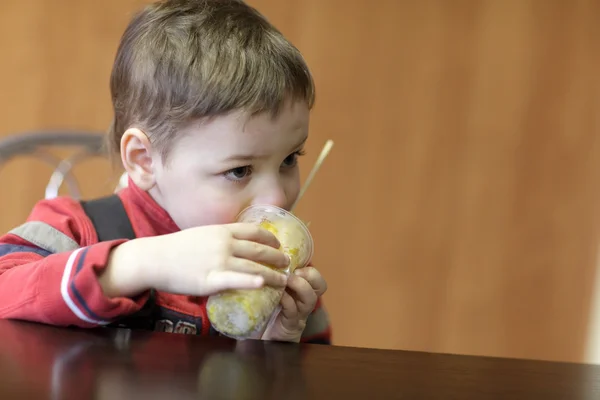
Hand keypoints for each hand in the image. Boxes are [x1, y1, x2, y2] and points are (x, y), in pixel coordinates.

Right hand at [99, 223, 289, 297]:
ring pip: (253, 266)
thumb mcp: (201, 235)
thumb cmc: (175, 248)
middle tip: (288, 262)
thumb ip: (218, 239)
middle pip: (259, 249)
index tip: (279, 243)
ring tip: (285, 279)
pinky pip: (236, 279)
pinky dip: (251, 281)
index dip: (270, 238)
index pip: (253, 231)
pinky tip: (263, 284)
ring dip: (273, 273)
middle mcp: (224, 243)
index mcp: (222, 231)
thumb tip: (233, 244)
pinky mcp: (210, 279)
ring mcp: (218, 261)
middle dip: (277, 256)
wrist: (154, 258)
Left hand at [261, 265, 327, 341]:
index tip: (294, 264)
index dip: (309, 269)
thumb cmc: (269, 309)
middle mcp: (305, 301)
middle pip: (321, 286)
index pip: (317, 277)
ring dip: (300, 285)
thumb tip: (269, 256)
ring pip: (310, 298)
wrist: (265, 337)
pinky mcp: (290, 324)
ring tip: (287, 279)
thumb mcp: (274, 289)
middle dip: (311, 275)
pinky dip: (287, 299)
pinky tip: (278, 295)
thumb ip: (277, 275)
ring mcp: (299, 314)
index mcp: (303, 291)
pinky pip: (293, 310)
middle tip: (295, 272)